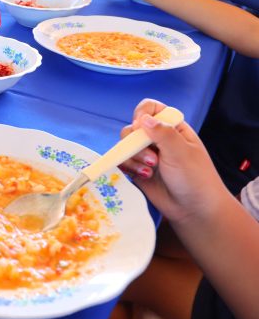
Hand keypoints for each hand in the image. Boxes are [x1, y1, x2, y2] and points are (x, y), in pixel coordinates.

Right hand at [119, 99, 227, 224]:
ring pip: (125, 146)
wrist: (194, 210)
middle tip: (153, 158)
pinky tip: (145, 176)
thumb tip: (142, 119)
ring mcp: (146, 155)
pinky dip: (130, 168)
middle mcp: (158, 139)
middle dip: (137, 143)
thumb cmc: (195, 178)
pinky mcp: (138, 170)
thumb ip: (162, 133)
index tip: (141, 127)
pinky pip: (123, 161)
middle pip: (133, 128)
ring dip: (134, 158)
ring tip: (151, 170)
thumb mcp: (181, 152)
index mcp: (172, 128)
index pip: (151, 109)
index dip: (142, 114)